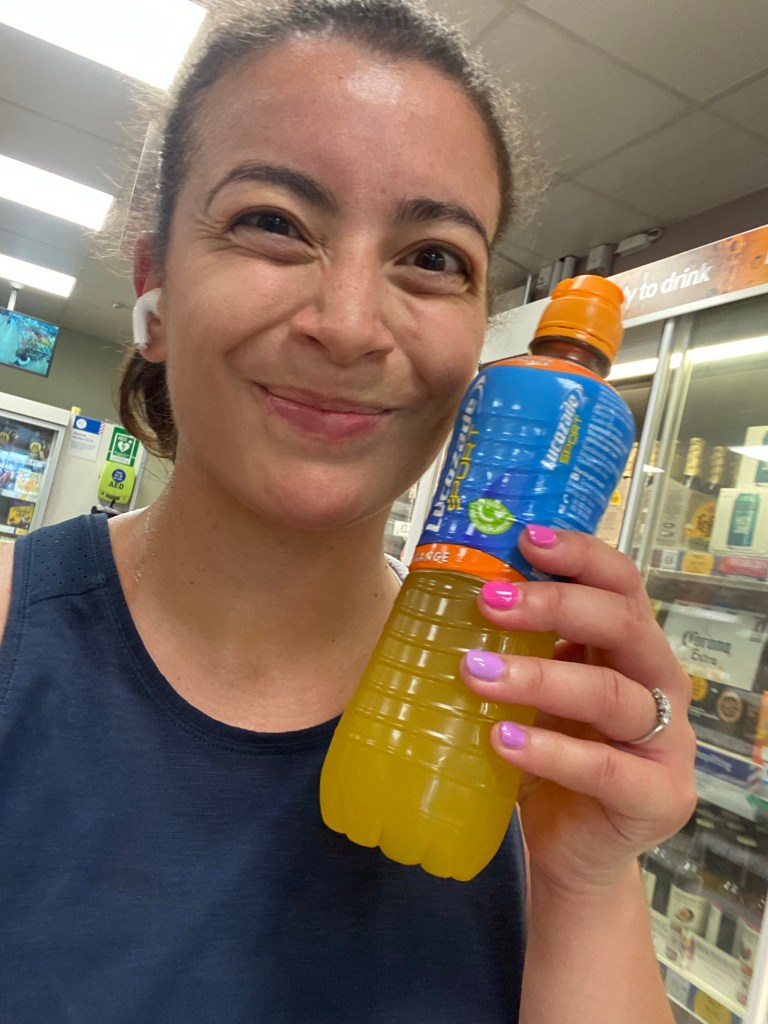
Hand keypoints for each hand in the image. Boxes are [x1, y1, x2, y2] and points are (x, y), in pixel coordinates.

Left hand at [460, 525, 696, 894]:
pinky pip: (605, 768)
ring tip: (475, 673)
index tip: (526, 539)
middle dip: (555, 605)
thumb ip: (520, 648)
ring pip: (611, 695)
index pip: (621, 584)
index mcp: (631, 648)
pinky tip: (502, 740)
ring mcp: (666, 741)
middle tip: (490, 602)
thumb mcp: (536, 690)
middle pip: (623, 624)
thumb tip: (452, 592)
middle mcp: (658, 684)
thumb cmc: (551, 753)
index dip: (580, 555)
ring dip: (538, 678)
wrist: (571, 849)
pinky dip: (550, 751)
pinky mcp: (658, 797)